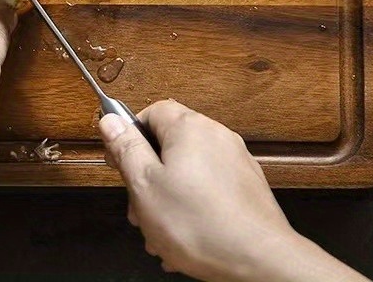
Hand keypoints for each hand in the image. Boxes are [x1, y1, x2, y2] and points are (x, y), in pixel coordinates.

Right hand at [99, 101, 294, 281]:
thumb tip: (110, 120)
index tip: (119, 160)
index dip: (130, 135)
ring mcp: (235, 161)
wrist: (262, 262)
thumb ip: (126, 148)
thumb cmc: (202, 225)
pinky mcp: (247, 186)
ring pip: (188, 169)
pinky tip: (185, 234)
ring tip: (160, 230)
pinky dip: (193, 205)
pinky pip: (209, 187)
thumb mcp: (145, 185)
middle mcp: (215, 136)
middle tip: (138, 206)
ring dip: (168, 195)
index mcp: (189, 127)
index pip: (151, 111)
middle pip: (169, 143)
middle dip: (149, 175)